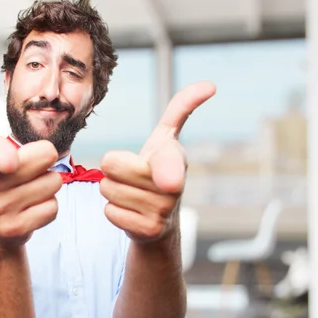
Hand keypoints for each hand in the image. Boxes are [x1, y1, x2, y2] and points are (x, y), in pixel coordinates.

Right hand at [0, 91, 62, 249]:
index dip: (5, 156)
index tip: (9, 163)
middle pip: (46, 155)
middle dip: (44, 162)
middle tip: (27, 173)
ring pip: (53, 182)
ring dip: (47, 186)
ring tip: (26, 192)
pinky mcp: (15, 229)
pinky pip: (52, 207)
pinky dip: (47, 209)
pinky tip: (29, 210)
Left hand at [99, 81, 215, 242]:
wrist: (160, 217)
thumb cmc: (157, 170)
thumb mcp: (166, 138)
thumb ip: (181, 109)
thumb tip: (210, 85)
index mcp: (176, 158)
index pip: (165, 159)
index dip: (165, 170)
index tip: (168, 182)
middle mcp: (174, 186)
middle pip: (112, 166)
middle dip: (112, 169)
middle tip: (130, 175)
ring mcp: (163, 211)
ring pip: (108, 189)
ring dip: (112, 190)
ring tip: (132, 193)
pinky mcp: (149, 232)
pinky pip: (109, 212)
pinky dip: (113, 211)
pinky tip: (131, 212)